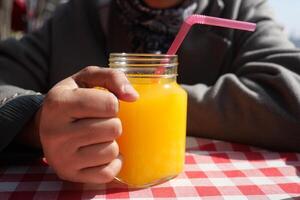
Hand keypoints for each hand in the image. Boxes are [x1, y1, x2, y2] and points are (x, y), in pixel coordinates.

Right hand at [38, 66, 137, 183]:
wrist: (44, 125)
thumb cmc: (72, 98)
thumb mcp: (87, 78)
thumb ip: (112, 77)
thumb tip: (133, 96)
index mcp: (58, 103)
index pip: (109, 104)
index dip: (113, 103)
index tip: (104, 104)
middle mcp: (55, 132)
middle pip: (113, 128)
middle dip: (113, 122)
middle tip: (100, 121)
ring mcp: (61, 157)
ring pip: (111, 151)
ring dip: (112, 142)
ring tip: (98, 136)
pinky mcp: (68, 174)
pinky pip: (107, 173)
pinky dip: (112, 163)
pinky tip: (102, 153)